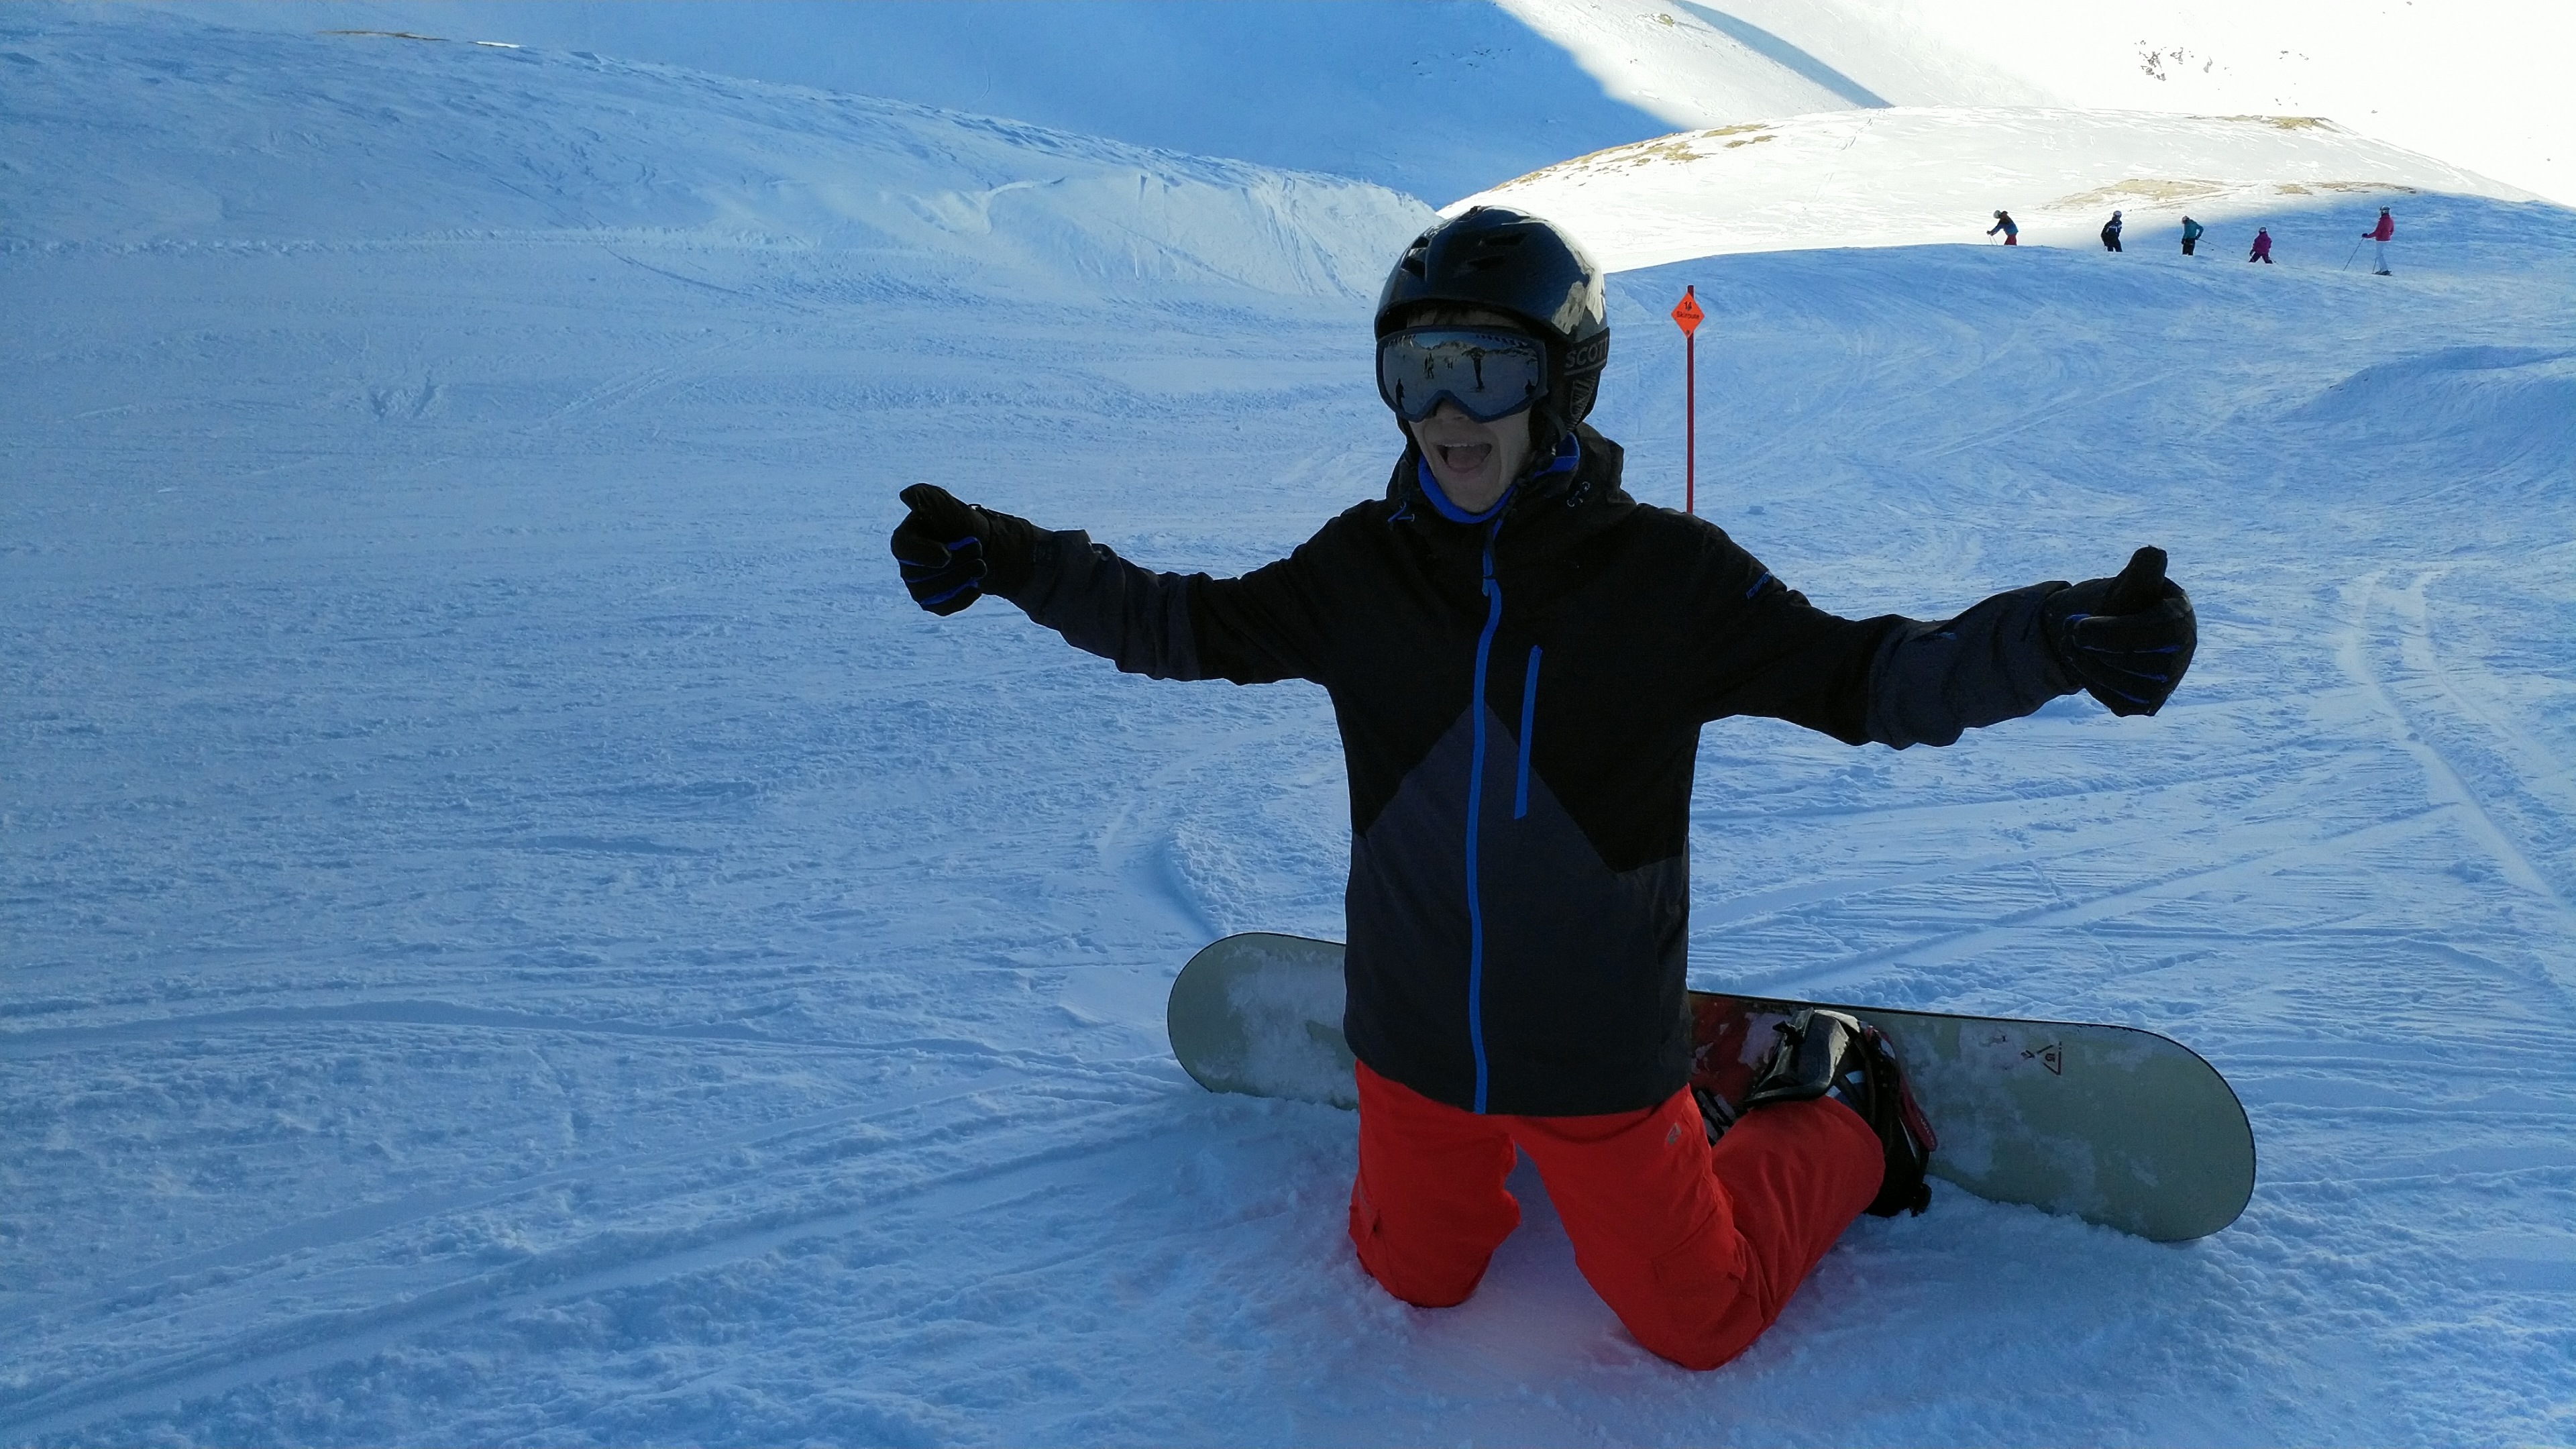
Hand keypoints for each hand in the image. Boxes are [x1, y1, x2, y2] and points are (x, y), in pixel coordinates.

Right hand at [890, 484, 1036, 615]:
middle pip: (920, 574)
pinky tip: (976, 586)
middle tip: (978, 548)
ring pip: (931, 593)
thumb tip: (907, 496)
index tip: (947, 555)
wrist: (983, 545)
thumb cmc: (959, 522)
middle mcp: (907, 566)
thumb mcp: (945, 503)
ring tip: (981, 565)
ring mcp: (918, 587)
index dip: (924, 554)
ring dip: (960, 578)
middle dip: (954, 563)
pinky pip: (942, 608)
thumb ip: (926, 496)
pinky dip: (961, 598)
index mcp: (904, 540)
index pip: (904, 550)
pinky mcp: (934, 603)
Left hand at [2043, 547, 2196, 716]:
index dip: (2113, 634)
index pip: (2158, 633)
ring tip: (2073, 647)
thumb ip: (2140, 572)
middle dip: (2096, 650)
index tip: (2077, 628)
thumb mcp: (2128, 584)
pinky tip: (2088, 666)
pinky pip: (2120, 702)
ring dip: (2090, 667)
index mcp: (2181, 617)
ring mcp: (2168, 682)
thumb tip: (2153, 553)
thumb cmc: (2121, 603)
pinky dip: (2096, 685)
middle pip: (2139, 663)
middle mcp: (2183, 653)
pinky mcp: (2148, 704)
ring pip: (2128, 686)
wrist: (2108, 632)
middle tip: (2069, 635)